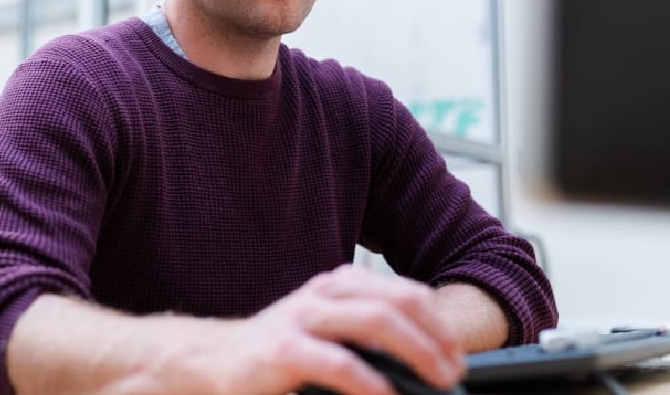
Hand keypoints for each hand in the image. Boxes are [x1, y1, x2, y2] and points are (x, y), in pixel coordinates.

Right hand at [195, 265, 465, 394]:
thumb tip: (423, 358)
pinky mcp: (282, 353)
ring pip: (374, 321)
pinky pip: (339, 363)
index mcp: (337, 285)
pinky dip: (371, 383)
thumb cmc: (275, 351)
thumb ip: (363, 333)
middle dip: (435, 338)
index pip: (403, 292)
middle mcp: (321, 295)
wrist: (211, 360)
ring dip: (416, 352)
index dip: (439, 322)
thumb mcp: (323, 330)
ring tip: (435, 381)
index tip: (457, 355)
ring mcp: (300, 320)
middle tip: (453, 372)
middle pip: (395, 302)